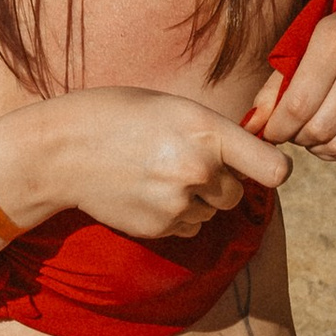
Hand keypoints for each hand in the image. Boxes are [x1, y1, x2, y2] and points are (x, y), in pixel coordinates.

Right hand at [0, 88, 289, 239]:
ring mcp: (178, 202)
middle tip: (183, 163)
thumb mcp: (174, 107)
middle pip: (237, 194)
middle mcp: (198, 169)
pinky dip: (173, 216)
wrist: (63, 150)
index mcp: (206, 130)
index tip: (263, 170)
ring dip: (195, 201)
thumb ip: (215, 134)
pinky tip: (144, 193)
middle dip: (219, 184)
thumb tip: (256, 161)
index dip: (271, 171)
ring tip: (156, 175)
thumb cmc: (120, 117)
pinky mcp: (160, 227)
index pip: (272, 168)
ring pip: (211, 213)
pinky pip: (187, 228)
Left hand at [244, 2, 335, 165]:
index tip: (272, 131)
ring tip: (314, 136)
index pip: (298, 104)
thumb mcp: (309, 42)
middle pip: (320, 129)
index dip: (278, 128)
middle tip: (294, 131)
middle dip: (298, 139)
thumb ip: (278, 84)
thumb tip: (251, 128)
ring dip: (320, 151)